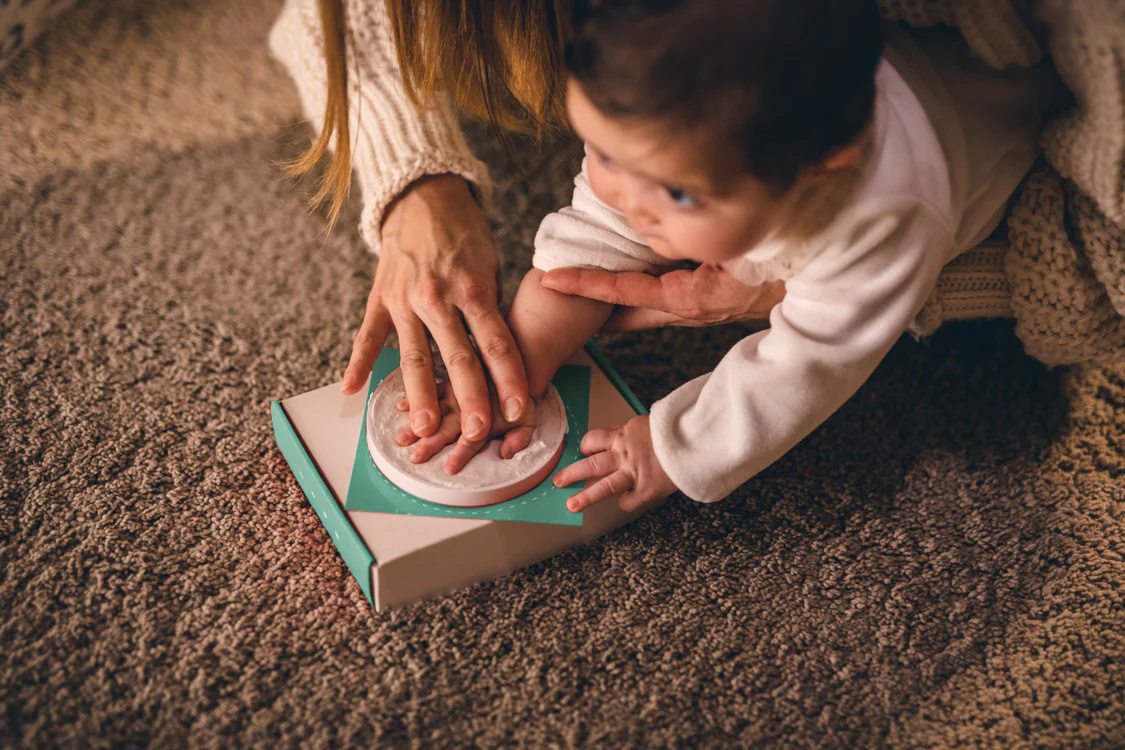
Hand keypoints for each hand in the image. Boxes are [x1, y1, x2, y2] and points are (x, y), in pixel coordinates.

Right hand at [341, 174, 529, 445]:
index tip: (519, 409)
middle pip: (457, 356)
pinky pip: (368, 336)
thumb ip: (489, 309)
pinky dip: (357, 363)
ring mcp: (404, 300)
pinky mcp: (380, 299)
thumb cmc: (465, 236)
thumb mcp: (490, 265)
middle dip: (468, 397)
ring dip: (419, 395)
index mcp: (472, 287)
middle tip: (475, 432)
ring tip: (423, 427)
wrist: (423, 195)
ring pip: (413, 356)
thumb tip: (500, 358)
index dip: (509, 378)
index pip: (495, 342)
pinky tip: (350, 392)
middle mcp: (437, 297)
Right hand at [392, 379, 539, 474]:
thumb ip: (520, 438)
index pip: (473, 441)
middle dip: (431, 443)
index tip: (448, 468)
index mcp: (487, 418)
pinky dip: (413, 396)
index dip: (461, 455)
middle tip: (416, 457)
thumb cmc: (518, 398)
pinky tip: (400, 406)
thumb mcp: (528, 419)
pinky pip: (428, 387)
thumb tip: (507, 453)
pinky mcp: (447, 381)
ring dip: (417, 424)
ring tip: (402, 439)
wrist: (517, 363)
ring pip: (433, 408)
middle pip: (448, 427)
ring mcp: (455, 393)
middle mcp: (468, 405)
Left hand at [539, 264, 784, 331]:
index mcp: (687, 297)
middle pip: (620, 311)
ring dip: (605, 296)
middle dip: (586, 303)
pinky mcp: (697, 303)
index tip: (553, 279)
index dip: (586, 285)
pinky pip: (653, 299)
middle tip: (548, 290)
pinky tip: (615, 276)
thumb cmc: (773, 260)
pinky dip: (629, 290)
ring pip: (635, 307)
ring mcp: (690, 309)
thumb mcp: (732, 249)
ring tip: (570, 281)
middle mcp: (683, 308)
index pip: (624, 291)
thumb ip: (692, 243)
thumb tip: (656, 224)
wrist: (807, 275)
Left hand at [553, 415, 676, 512]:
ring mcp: (634, 473)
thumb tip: (616, 440)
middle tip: (558, 481)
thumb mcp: (648, 423)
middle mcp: (624, 454)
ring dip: (586, 497)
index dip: (586, 447)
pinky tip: (625, 500)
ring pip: (603, 486)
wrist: (698, 440)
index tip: (582, 453)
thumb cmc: (676, 430)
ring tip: (571, 505)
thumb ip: (630, 433)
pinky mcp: (647, 488)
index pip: (594, 440)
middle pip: (591, 464)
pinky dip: (625, 501)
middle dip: (572, 473)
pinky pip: (628, 500)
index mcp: (624, 434)